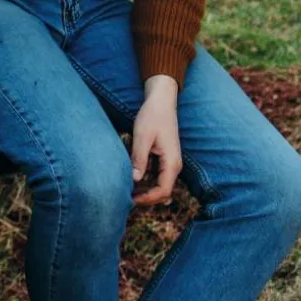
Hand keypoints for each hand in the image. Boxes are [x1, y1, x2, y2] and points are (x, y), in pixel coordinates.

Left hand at [130, 74, 182, 206]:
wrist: (161, 100)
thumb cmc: (152, 115)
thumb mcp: (143, 136)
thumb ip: (139, 158)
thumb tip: (134, 179)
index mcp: (172, 162)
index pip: (163, 191)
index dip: (148, 199)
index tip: (130, 199)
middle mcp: (174, 166)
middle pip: (162, 192)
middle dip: (146, 198)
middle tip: (125, 197)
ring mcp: (170, 163)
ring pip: (160, 185)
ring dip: (145, 190)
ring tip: (127, 190)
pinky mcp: (164, 159)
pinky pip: (157, 177)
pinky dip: (146, 181)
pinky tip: (132, 179)